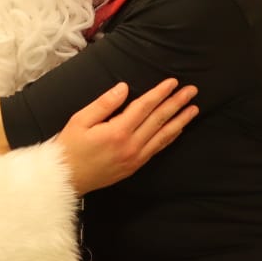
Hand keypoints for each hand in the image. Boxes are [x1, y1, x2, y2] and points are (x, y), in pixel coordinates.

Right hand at [55, 79, 197, 195]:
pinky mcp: (135, 166)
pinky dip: (170, 138)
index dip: (160, 93)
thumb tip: (124, 88)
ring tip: (194, 109)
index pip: (144, 107)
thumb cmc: (70, 147)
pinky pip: (157, 149)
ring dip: (180, 121)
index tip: (173, 82)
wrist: (67, 178)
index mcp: (117, 131)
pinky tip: (178, 129)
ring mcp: (135, 158)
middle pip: (159, 120)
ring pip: (163, 136)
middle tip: (191, 91)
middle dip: (176, 104)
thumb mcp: (80, 120)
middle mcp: (131, 145)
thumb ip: (104, 103)